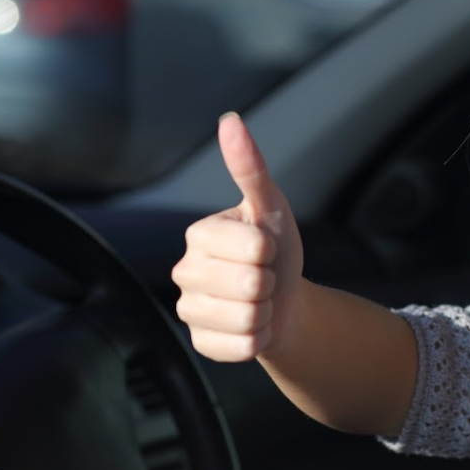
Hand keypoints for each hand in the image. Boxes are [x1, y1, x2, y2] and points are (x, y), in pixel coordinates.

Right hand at [172, 112, 303, 361]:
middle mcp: (185, 271)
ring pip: (246, 318)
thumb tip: (230, 120)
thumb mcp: (271, 208)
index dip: (271, 250)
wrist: (285, 301)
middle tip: (263, 277)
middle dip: (269, 283)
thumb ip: (250, 168)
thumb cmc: (275, 250)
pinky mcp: (200, 344)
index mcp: (199, 234)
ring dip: (265, 312)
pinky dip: (258, 339)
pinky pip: (241, 348)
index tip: (265, 248)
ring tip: (258, 301)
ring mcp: (189, 310)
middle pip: (249, 285)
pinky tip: (252, 325)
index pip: (253, 246)